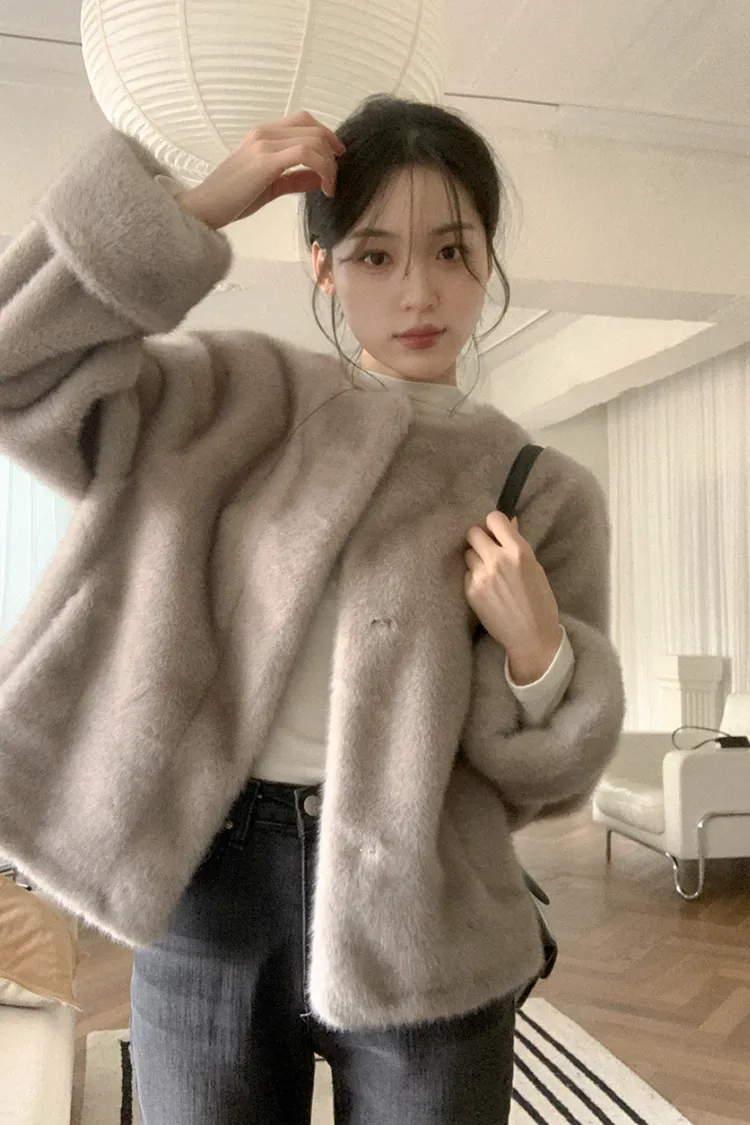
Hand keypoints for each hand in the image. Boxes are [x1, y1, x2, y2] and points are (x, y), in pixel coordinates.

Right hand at [176, 110, 345, 229]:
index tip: (336, 158)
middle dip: (332, 151)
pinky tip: (324, 188)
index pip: (303, 121)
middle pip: (312, 126)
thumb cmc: (232, 200)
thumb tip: (319, 178)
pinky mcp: (266, 160)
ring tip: (330, 187)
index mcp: (263, 135)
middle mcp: (264, 133)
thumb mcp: (269, 186)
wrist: (204, 208)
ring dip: (329, 164)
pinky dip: (323, 169)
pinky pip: (306, 153)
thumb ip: (294, 179)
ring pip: (313, 139)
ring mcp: (264, 144)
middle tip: (335, 178)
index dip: (326, 136)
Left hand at [465, 511, 561, 683]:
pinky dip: (474, 577)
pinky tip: (486, 589)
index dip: (494, 524)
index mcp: (518, 551)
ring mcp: (481, 575)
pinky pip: (466, 573)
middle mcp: (497, 560)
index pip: (494, 518)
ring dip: (476, 558)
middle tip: (488, 550)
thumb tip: (509, 522)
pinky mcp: (470, 591)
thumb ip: (517, 545)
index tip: (496, 532)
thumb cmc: (540, 602)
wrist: (531, 636)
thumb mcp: (535, 568)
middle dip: (480, 539)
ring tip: (488, 572)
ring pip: (468, 553)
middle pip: (473, 532)